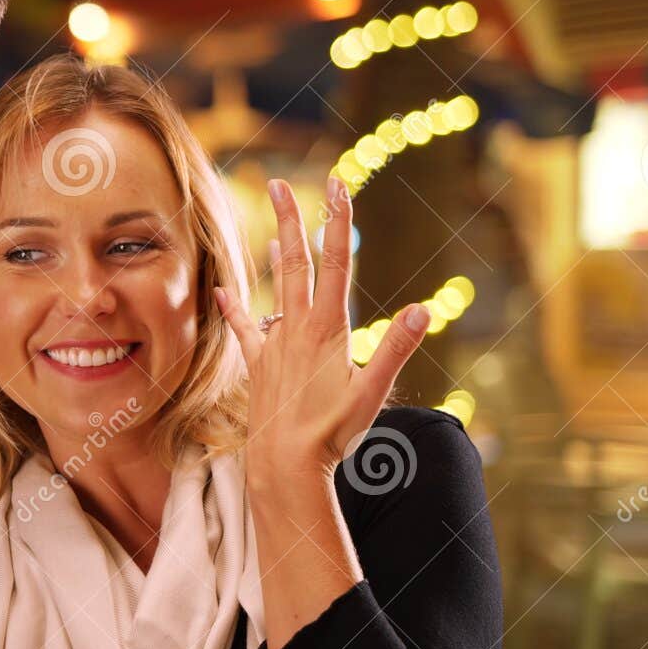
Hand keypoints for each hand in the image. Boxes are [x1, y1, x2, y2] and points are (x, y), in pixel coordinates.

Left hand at [214, 176, 430, 497]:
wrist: (284, 465)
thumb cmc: (332, 432)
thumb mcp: (373, 391)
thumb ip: (395, 348)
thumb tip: (424, 308)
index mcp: (327, 327)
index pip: (337, 261)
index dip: (338, 220)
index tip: (338, 183)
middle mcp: (297, 328)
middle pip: (297, 262)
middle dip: (291, 220)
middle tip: (281, 184)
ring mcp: (276, 345)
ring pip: (276, 289)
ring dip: (276, 255)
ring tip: (276, 228)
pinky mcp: (261, 366)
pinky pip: (247, 329)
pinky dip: (236, 308)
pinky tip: (223, 292)